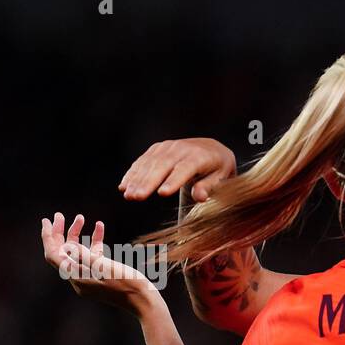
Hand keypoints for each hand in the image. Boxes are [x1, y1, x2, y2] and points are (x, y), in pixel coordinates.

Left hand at [40, 212, 158, 316]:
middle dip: (60, 233)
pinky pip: (93, 256)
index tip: (47, 220)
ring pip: (78, 253)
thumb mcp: (104, 267)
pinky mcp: (102, 275)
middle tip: (59, 216)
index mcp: (77, 278)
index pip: (54, 255)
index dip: (48, 237)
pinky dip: (94, 242)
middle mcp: (80, 278)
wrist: (145, 301)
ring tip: (81, 218)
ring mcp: (91, 277)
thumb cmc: (127, 284)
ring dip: (77, 235)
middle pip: (63, 253)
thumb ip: (83, 255)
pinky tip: (99, 227)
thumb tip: (67, 245)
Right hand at [118, 137, 235, 201]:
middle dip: (148, 182)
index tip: (162, 193)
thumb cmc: (218, 169)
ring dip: (137, 179)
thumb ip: (209, 187)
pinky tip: (123, 185)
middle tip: (136, 197)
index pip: (185, 169)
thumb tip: (200, 197)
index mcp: (200, 157)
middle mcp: (181, 149)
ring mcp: (168, 147)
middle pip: (162, 166)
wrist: (212, 149)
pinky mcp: (157, 149)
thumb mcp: (221, 179)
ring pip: (150, 163)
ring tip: (128, 195)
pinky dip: (133, 173)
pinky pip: (143, 160)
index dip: (173, 180)